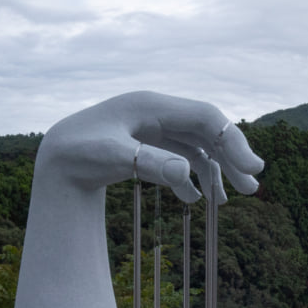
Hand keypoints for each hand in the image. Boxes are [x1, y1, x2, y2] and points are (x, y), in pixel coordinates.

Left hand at [39, 90, 263, 204]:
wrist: (54, 160)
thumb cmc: (77, 155)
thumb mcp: (112, 158)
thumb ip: (149, 163)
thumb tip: (187, 172)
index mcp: (152, 105)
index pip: (206, 116)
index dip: (233, 140)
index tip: (252, 169)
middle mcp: (157, 112)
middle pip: (208, 130)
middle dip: (232, 157)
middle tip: (252, 188)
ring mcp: (154, 128)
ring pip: (197, 145)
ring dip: (216, 170)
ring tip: (225, 202)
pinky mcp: (148, 144)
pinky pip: (181, 156)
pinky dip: (192, 177)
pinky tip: (195, 200)